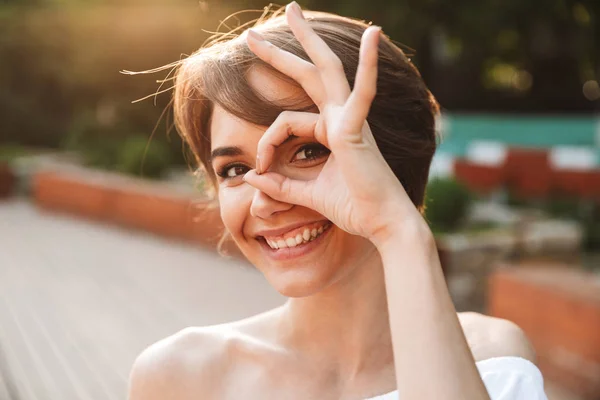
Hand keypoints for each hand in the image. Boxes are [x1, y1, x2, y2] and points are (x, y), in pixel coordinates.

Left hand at [243, 2, 423, 246]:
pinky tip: (374, 33)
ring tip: (291, 9)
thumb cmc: (353, 208)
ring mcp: (350, 119)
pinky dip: (369, 64)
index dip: (265, 144)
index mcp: (331, 131)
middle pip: (310, 75)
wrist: (381, 224)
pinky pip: (364, 91)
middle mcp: (341, 118)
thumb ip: (279, 184)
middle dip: (281, 52)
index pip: (286, 123)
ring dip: (307, 39)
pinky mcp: (357, 129)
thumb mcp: (306, 194)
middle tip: (253, 34)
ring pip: (326, 71)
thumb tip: (250, 176)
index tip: (257, 168)